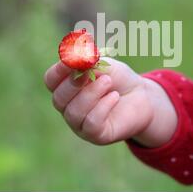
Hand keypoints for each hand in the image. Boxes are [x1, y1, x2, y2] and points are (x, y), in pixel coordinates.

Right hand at [44, 58, 176, 146]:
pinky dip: (102, 107)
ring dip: (91, 94)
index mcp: (66, 86)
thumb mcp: (105, 64)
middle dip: (73, 84)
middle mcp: (69, 106)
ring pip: (74, 112)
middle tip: (88, 73)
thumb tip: (76, 57)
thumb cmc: (118, 79)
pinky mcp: (96, 134)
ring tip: (108, 81)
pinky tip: (114, 97)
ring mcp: (80, 123)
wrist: (141, 97)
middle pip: (58, 98)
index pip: (51, 80)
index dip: (58, 70)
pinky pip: (90, 123)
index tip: (70, 60)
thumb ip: (90, 61)